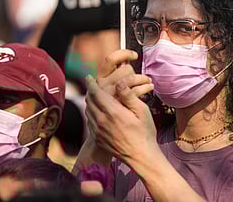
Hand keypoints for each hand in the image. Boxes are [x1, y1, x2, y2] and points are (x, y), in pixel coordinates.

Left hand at [84, 49, 155, 165]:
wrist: (141, 156)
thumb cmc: (144, 132)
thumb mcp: (142, 111)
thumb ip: (128, 95)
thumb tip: (119, 82)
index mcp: (112, 112)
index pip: (96, 93)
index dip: (91, 84)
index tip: (89, 77)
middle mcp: (101, 121)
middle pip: (89, 101)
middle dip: (89, 91)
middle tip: (92, 85)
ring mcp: (97, 131)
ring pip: (88, 111)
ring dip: (90, 102)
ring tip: (95, 97)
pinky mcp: (97, 139)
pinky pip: (89, 122)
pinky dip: (91, 113)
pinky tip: (98, 112)